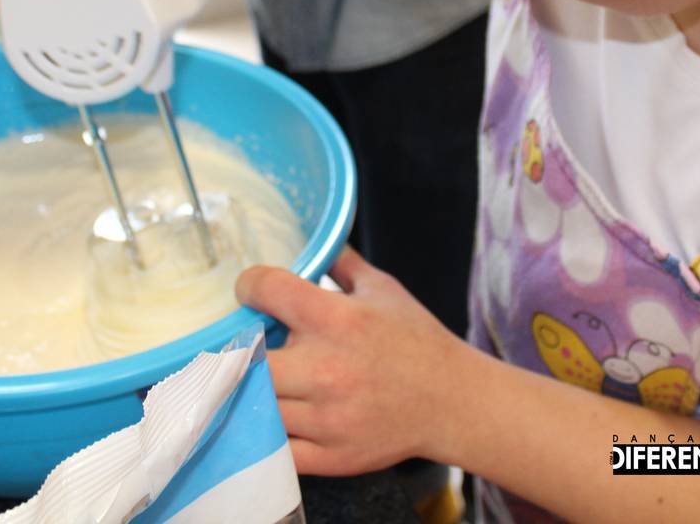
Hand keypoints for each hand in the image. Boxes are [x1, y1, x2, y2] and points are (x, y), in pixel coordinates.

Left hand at [235, 248, 468, 475]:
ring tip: (266, 378)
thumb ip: (341, 263)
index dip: (250, 286)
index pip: (266, 290)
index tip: (252, 293)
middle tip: (252, 344)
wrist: (453, 401)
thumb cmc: (416, 340)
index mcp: (337, 319)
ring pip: (256, 404)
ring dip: (255, 389)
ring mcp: (327, 418)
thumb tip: (311, 242)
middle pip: (248, 357)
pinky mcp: (331, 456)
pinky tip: (276, 415)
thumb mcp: (383, 288)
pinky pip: (276, 448)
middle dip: (245, 347)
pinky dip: (268, 433)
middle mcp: (326, 368)